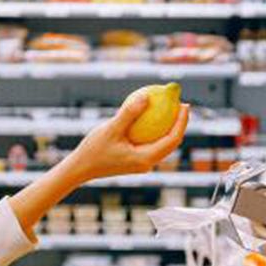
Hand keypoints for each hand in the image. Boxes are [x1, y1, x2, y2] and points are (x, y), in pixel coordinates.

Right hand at [62, 93, 189, 183]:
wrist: (81, 168)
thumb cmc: (94, 150)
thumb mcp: (111, 129)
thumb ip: (129, 113)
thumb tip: (147, 96)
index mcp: (146, 159)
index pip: (172, 139)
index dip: (182, 122)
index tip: (184, 104)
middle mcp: (148, 164)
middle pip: (172, 143)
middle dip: (179, 123)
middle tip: (181, 103)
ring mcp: (142, 163)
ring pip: (162, 144)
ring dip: (169, 126)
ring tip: (170, 107)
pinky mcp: (136, 160)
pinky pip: (151, 143)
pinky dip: (154, 130)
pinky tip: (150, 115)